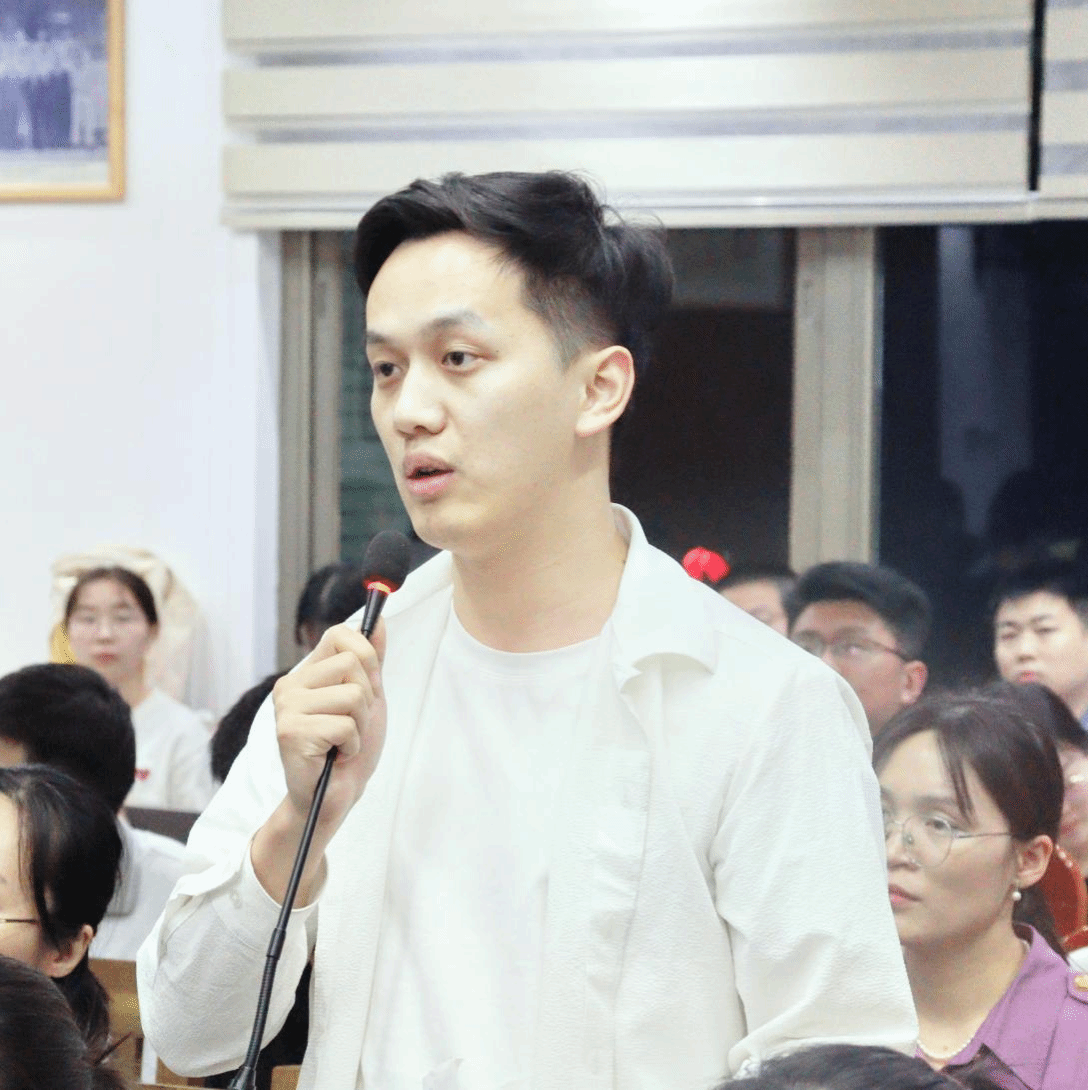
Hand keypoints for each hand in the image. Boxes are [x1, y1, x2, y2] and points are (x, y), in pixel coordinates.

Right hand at [271, 620, 386, 833]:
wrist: (337, 795)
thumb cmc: (350, 747)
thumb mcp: (369, 697)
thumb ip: (373, 660)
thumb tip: (379, 621)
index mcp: (307, 672)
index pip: (341, 633)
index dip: (366, 656)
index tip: (367, 685)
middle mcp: (291, 685)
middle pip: (354, 663)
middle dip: (367, 698)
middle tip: (351, 723)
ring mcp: (287, 708)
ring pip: (353, 695)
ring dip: (359, 725)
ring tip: (343, 741)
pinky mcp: (290, 733)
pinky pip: (344, 725)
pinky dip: (351, 745)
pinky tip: (335, 755)